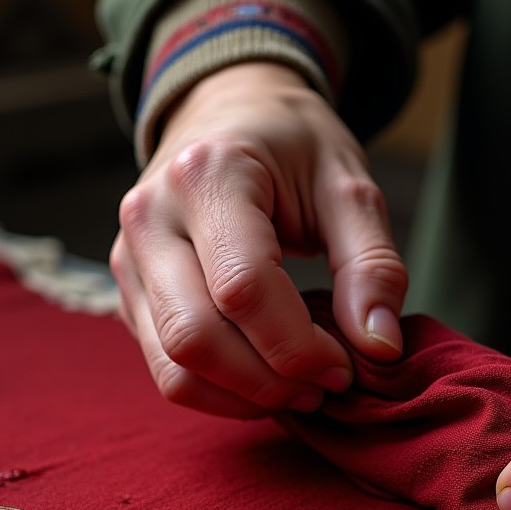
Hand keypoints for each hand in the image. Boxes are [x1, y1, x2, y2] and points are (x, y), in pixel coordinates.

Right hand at [110, 62, 407, 417]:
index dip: (298, 346)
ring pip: (173, 367)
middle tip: (326, 384)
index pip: (243, 289)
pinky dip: (221, 392)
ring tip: (299, 388)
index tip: (346, 365)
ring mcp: (130, 259)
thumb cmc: (295, 146)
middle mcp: (150, 217)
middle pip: (195, 338)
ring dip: (244, 397)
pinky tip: (266, 378)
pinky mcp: (131, 293)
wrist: (230, 111)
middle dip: (270, 382)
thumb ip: (372, 267)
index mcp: (207, 176)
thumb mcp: (350, 187)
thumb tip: (380, 349)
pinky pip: (166, 370)